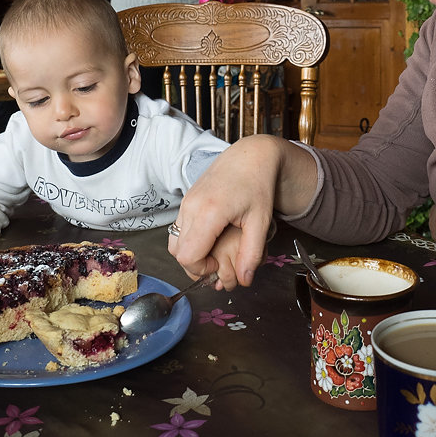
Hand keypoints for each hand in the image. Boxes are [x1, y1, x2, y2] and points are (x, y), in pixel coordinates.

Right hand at [169, 135, 305, 286]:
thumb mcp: (260, 221)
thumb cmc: (258, 184)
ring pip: (175, 242)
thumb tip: (245, 280)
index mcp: (209, 212)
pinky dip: (190, 240)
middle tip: (218, 262)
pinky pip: (179, 229)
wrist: (251, 156)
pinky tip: (211, 237)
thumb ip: (252, 253)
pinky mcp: (186, 200)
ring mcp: (186, 202)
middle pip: (178, 253)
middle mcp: (191, 207)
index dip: (202, 269)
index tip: (219, 265)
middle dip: (196, 265)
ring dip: (191, 253)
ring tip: (214, 251)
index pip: (188, 256)